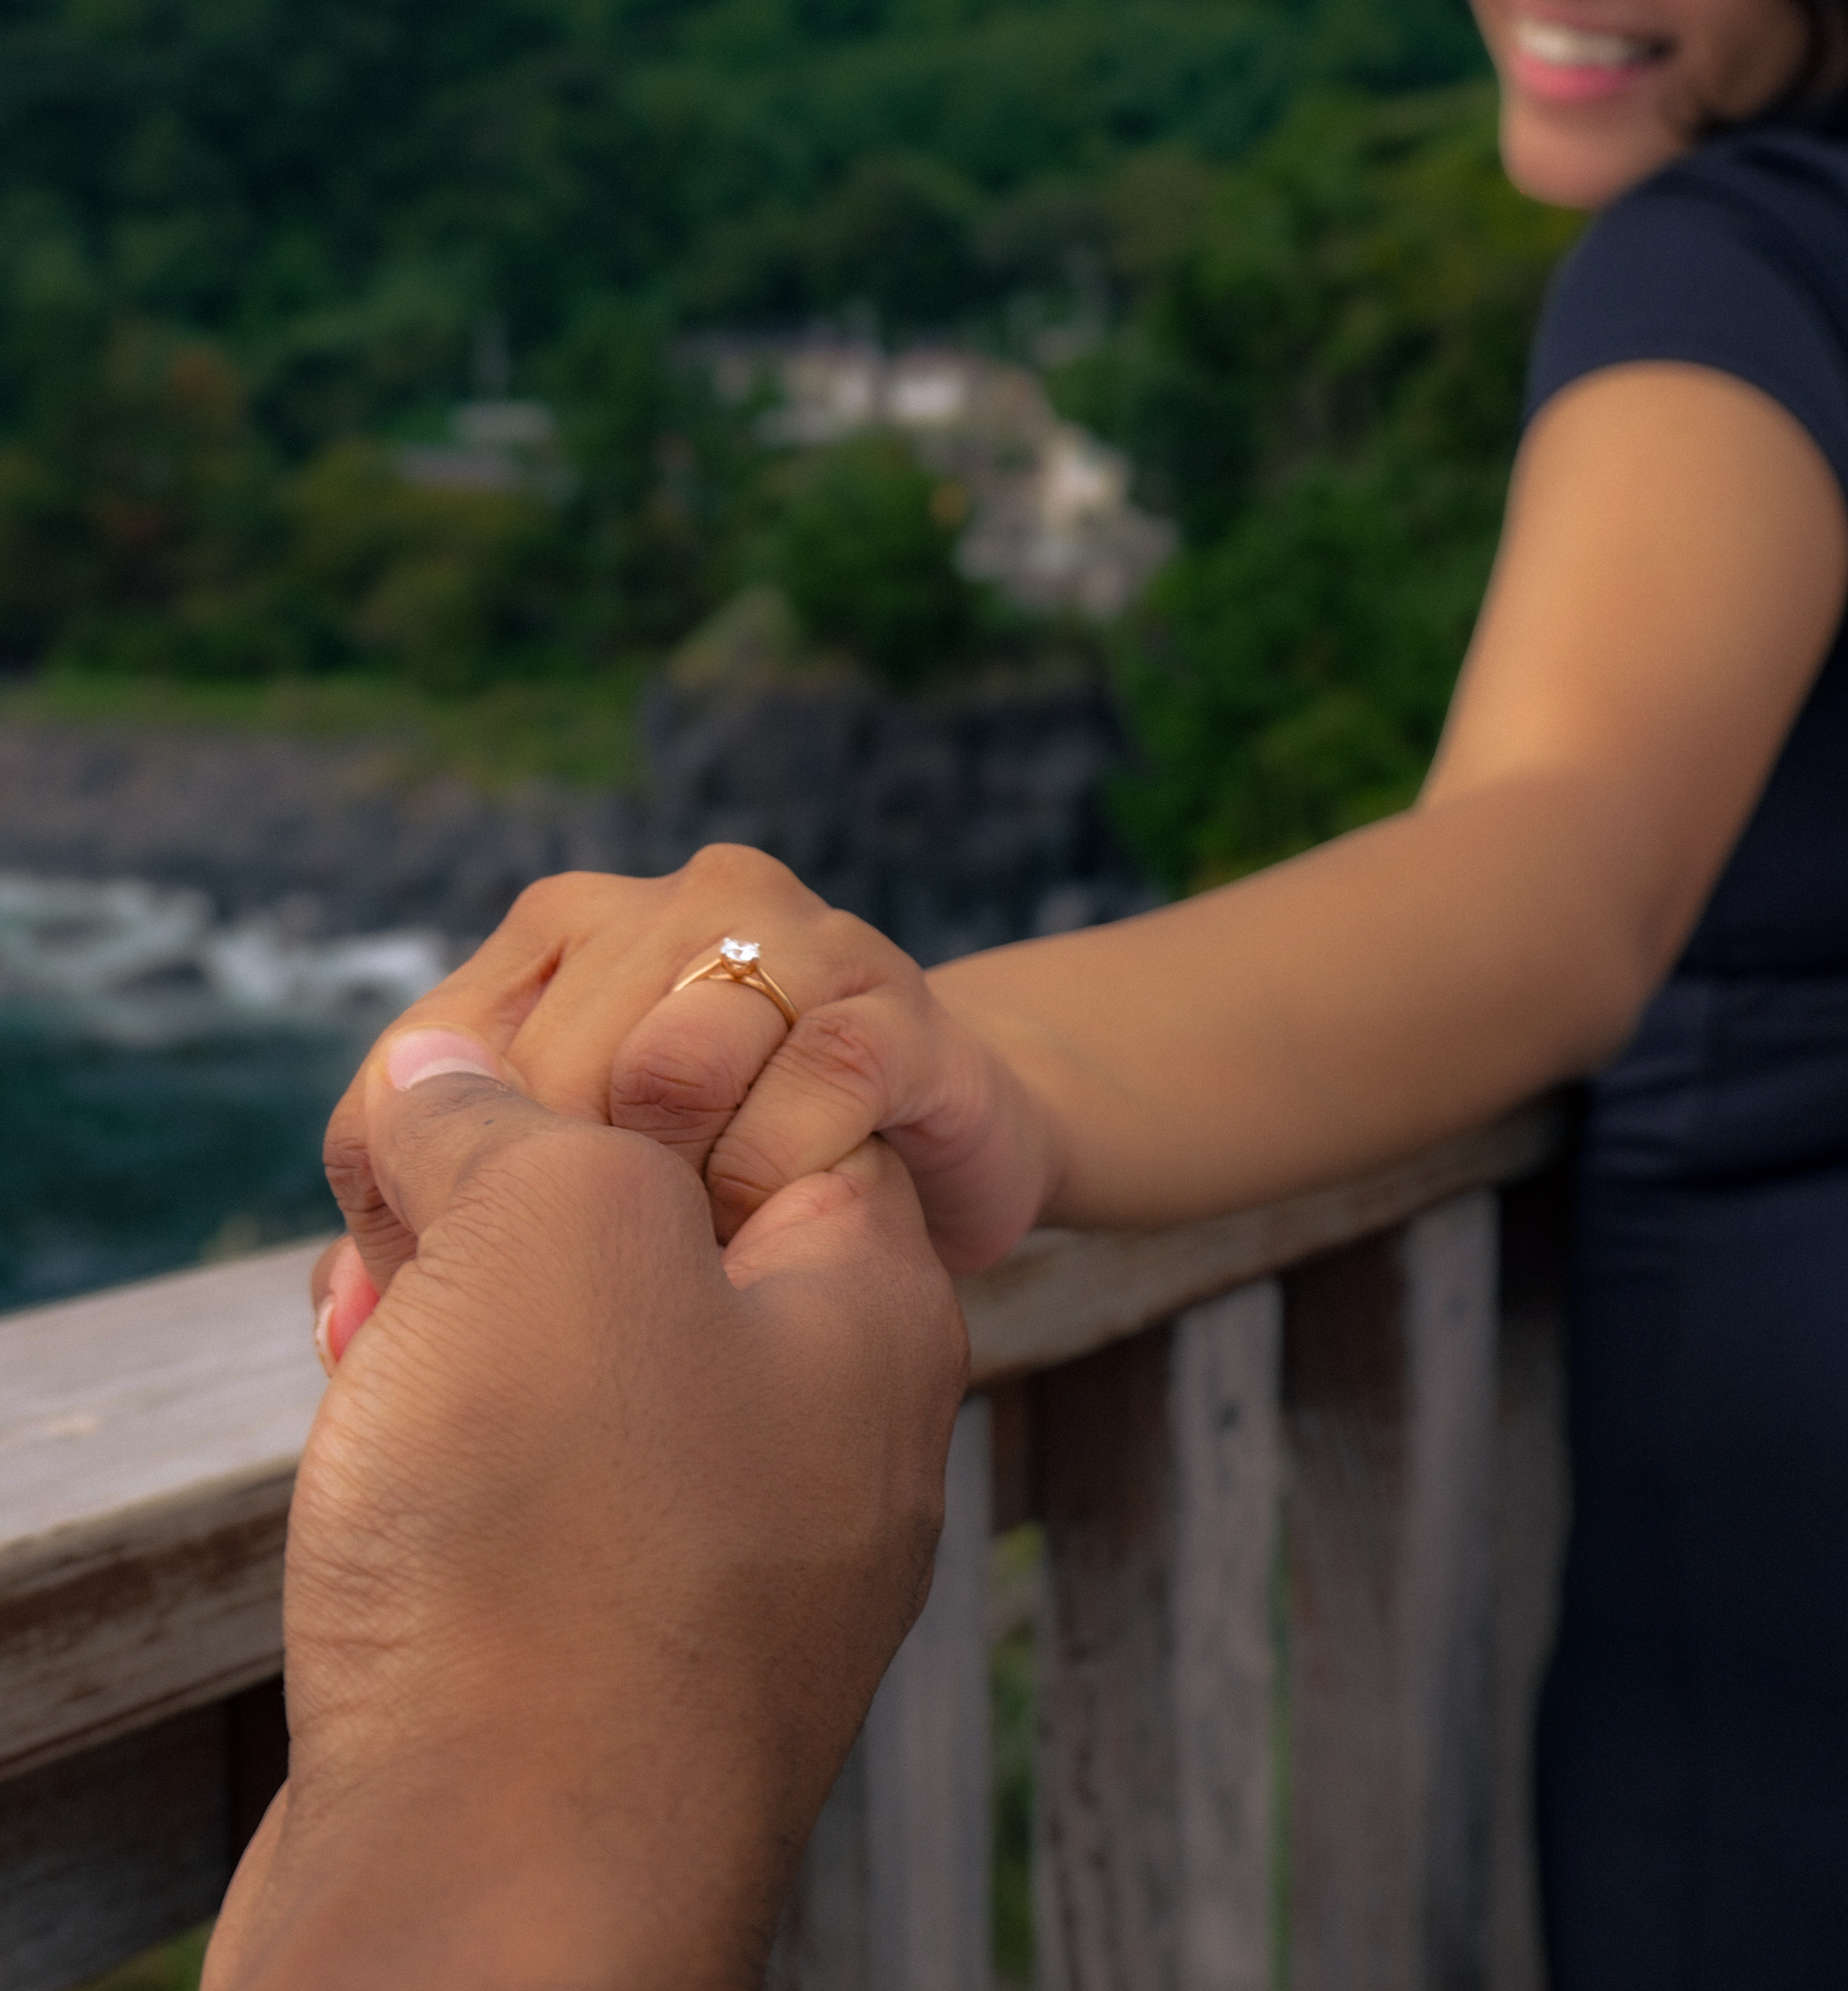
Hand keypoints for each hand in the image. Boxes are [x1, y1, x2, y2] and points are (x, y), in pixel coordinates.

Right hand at [207, 1030, 968, 1990]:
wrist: (489, 1907)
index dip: (633, 1064)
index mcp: (873, 1313)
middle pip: (666, 1235)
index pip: (787, 1104)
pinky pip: (539, 1491)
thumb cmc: (557, 1540)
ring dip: (461, 1322)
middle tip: (405, 1217)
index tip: (515, 1088)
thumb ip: (509, 1113)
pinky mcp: (619, 1660)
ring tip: (367, 1325)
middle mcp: (832, 1437)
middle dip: (513, 1207)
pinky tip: (369, 1431)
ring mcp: (734, 1562)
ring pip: (585, 1364)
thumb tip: (444, 1075)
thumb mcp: (551, 1227)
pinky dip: (449, 1443)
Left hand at [323, 849, 1059, 1293]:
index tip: (441, 1320)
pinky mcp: (895, 1000)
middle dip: (547, 1218)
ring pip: (672, 1065)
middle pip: (542, 1069)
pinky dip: (785, 1180)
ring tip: (694, 1265)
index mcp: (561, 927)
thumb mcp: (576, 1200)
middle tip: (587, 1317)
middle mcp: (668, 900)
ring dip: (674, 1197)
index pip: (422, 1060)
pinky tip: (790, 1230)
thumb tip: (344, 1332)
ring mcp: (792, 935)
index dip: (410, 1206)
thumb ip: (450, 1244)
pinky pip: (812, 1086)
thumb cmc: (734, 1174)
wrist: (945, 1135)